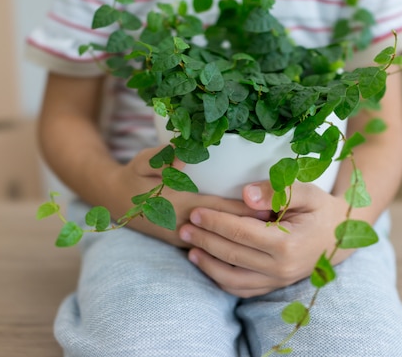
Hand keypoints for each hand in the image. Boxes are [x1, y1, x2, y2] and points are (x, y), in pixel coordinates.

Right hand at [104, 146, 268, 246]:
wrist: (113, 202)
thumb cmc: (133, 176)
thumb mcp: (144, 160)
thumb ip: (164, 157)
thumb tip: (185, 156)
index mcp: (179, 203)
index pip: (223, 209)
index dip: (249, 208)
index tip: (276, 206)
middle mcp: (185, 225)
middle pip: (229, 227)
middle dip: (256, 225)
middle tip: (288, 219)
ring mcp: (184, 237)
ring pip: (223, 241)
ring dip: (248, 236)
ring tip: (278, 230)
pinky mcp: (183, 243)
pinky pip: (213, 245)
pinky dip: (232, 241)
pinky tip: (252, 237)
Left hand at [178, 181, 350, 297]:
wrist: (342, 234)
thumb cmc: (321, 209)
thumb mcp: (307, 192)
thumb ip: (278, 191)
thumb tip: (245, 194)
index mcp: (287, 243)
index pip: (240, 232)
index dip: (214, 221)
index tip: (195, 212)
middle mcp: (281, 268)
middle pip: (232, 254)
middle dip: (204, 240)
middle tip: (183, 227)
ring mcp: (279, 281)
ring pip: (233, 279)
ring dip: (207, 265)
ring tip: (189, 250)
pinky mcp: (276, 286)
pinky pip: (243, 290)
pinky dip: (222, 280)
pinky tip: (208, 265)